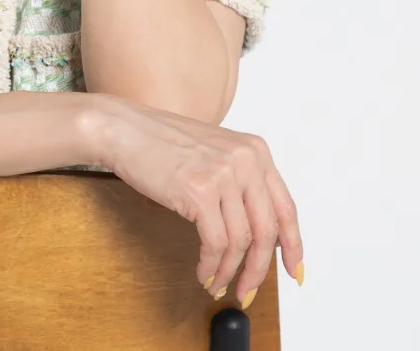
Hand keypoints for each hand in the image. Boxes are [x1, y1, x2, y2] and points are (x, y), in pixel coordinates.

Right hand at [83, 94, 304, 306]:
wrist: (124, 129)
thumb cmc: (163, 144)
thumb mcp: (216, 155)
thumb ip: (242, 184)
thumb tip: (262, 236)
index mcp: (256, 152)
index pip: (286, 207)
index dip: (293, 246)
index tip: (294, 271)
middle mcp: (246, 161)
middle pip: (267, 231)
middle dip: (259, 269)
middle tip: (248, 290)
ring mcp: (223, 175)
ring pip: (241, 241)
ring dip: (230, 272)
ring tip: (217, 283)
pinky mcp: (198, 191)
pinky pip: (215, 243)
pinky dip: (211, 265)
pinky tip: (203, 272)